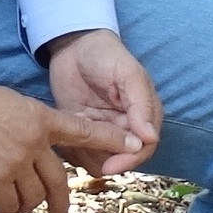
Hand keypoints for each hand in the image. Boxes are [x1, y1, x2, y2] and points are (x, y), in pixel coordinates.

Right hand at [0, 70, 144, 212]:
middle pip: (59, 180)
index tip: (137, 145)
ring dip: (23, 210)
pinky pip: (8, 204)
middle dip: (61, 205)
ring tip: (7, 211)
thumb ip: (32, 127)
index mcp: (42, 118)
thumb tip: (35, 151)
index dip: (112, 140)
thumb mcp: (13, 105)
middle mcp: (35, 140)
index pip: (84, 130)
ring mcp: (16, 159)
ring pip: (33, 196)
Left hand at [42, 30, 161, 176]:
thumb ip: (141, 104)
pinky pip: (80, 152)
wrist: (74, 46)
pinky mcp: (83, 129)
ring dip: (86, 156)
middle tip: (82, 153)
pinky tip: (62, 141)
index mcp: (143, 115)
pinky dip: (72, 152)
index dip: (129, 160)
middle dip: (103, 160)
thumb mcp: (127, 73)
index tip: (111, 167)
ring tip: (70, 143)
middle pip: (121, 158)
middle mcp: (126, 126)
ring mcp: (103, 129)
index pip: (143, 148)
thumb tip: (150, 137)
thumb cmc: (106, 55)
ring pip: (100, 159)